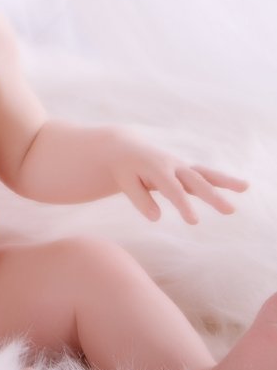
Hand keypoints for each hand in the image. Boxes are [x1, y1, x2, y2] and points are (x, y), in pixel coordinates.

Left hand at [111, 138, 247, 223]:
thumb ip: (140, 199)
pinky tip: (241, 186)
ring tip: (245, 187)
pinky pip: (205, 173)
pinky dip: (220, 179)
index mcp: (155, 168)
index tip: (194, 221)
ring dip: (224, 181)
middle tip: (229, 210)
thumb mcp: (125, 182)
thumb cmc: (124, 168)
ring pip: (204, 173)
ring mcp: (180, 166)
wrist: (125, 148)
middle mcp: (172, 165)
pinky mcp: (184, 169)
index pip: (172, 190)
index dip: (183, 205)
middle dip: (212, 195)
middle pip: (195, 181)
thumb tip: (156, 218)